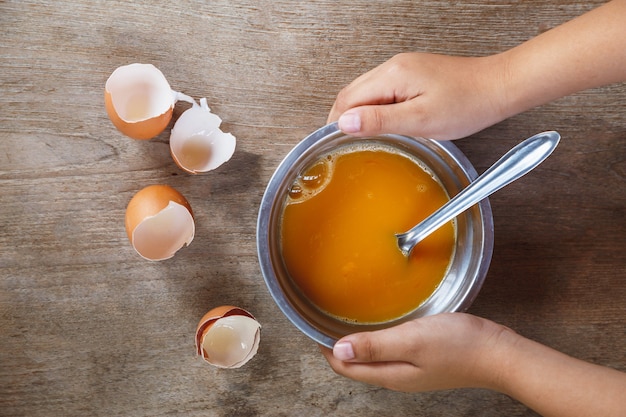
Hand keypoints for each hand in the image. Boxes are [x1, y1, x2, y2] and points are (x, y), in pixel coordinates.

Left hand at [320, 313, 512, 391]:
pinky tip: (380, 324)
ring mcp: (410, 370)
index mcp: (390, 374)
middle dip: (337, 347)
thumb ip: (374, 346)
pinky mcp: (422, 361)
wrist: (498, 353)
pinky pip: (389, 352)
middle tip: (325, 320)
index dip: (326, 350)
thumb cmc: (458, 346)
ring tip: (346, 320)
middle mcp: (396, 377)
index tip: (314, 327)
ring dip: (356, 343)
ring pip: (372, 359)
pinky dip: (376, 341)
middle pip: (356, 366)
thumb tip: (338, 351)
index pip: (345, 368)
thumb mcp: (411, 341)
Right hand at [327, 52, 508, 139]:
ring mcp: (404, 69)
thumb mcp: (420, 119)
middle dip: (342, 118)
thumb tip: (346, 123)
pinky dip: (373, 107)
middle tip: (340, 143)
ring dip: (357, 113)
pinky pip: (382, 90)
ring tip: (357, 136)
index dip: (336, 122)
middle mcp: (394, 66)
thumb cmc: (468, 103)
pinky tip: (379, 122)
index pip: (348, 99)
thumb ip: (380, 120)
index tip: (332, 144)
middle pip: (353, 92)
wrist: (498, 87)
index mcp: (392, 75)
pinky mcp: (413, 75)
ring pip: (366, 91)